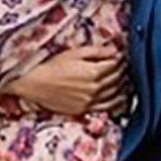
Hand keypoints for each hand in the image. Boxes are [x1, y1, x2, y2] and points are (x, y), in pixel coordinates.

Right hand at [6, 46, 127, 115]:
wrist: (35, 85)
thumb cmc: (52, 67)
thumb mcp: (74, 53)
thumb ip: (96, 52)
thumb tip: (113, 50)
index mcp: (93, 72)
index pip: (116, 65)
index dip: (121, 59)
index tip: (122, 56)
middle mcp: (95, 88)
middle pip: (118, 78)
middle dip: (123, 70)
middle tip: (125, 65)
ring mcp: (91, 101)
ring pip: (116, 93)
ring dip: (123, 85)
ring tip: (125, 79)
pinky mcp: (86, 110)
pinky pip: (108, 107)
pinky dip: (117, 102)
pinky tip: (120, 97)